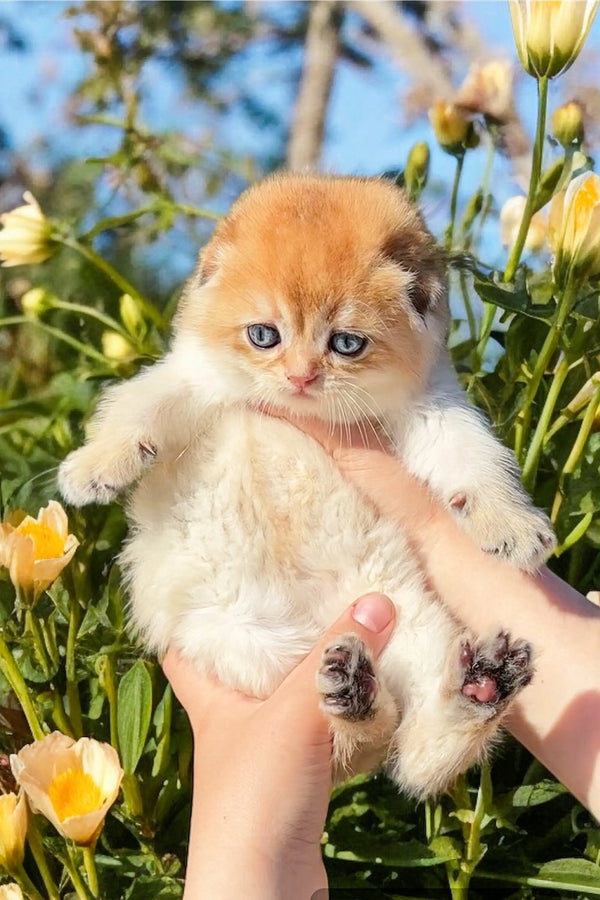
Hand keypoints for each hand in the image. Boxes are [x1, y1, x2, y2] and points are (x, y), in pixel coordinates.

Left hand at [163, 592, 396, 899]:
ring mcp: (262, 757)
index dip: (196, 619)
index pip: (183, 651)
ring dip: (313, 678)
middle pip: (243, 670)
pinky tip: (365, 700)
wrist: (264, 889)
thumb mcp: (295, 712)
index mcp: (211, 700)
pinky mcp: (293, 784)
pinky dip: (336, 717)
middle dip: (272, 638)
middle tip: (307, 598)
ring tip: (345, 635)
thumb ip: (336, 658)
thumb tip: (377, 599)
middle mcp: (231, 725)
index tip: (225, 586)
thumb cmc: (256, 792)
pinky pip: (315, 735)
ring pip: (284, 703)